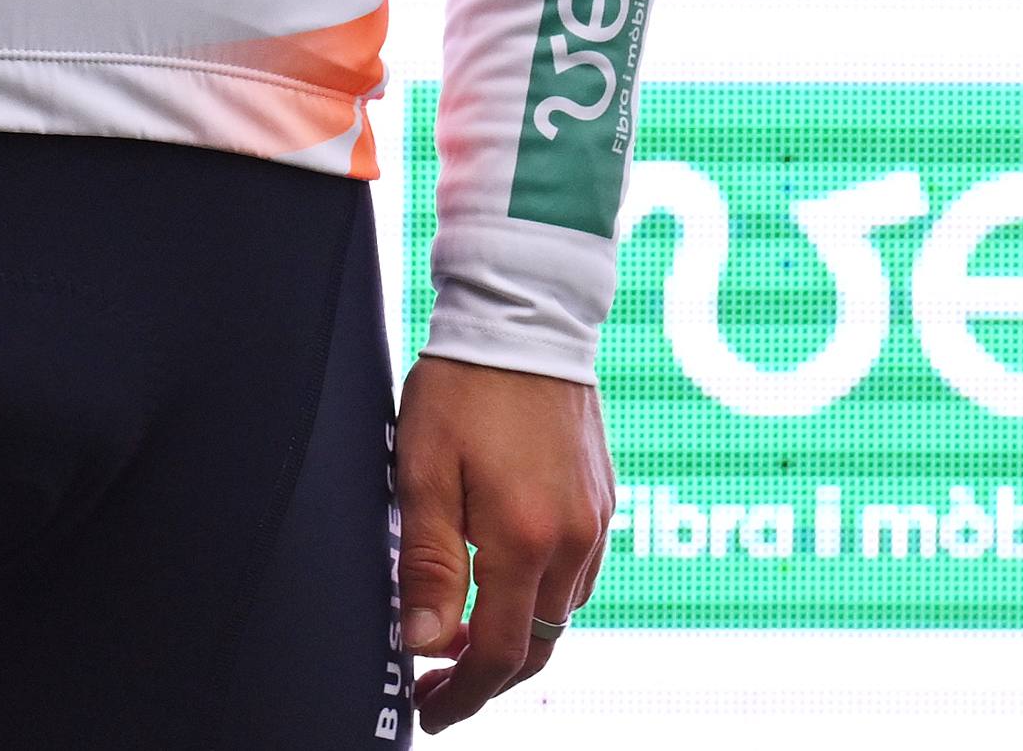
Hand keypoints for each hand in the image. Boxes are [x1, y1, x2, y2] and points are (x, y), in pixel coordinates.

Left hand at [394, 353, 610, 727]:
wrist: (524, 315)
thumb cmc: (464, 386)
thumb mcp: (423, 474)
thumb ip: (425, 564)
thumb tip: (420, 642)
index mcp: (524, 538)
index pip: (499, 653)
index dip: (463, 693)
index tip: (431, 708)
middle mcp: (572, 539)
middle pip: (538, 645)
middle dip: (489, 677)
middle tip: (440, 685)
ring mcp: (595, 519)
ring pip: (561, 613)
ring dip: (516, 638)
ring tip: (463, 635)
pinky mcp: (602, 498)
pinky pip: (577, 574)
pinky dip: (542, 597)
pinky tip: (506, 582)